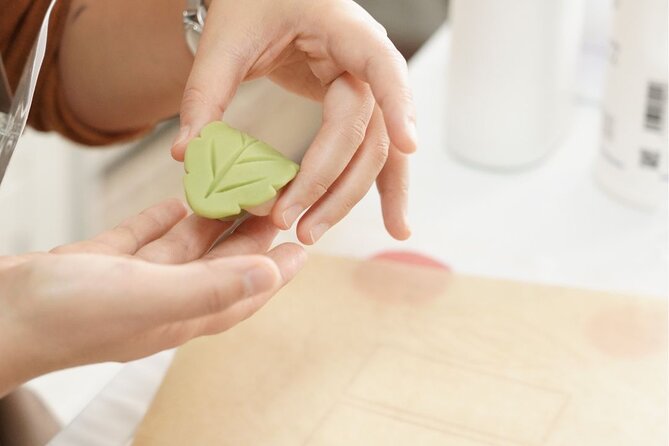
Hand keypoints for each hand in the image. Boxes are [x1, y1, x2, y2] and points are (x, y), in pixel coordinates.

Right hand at [0, 199, 305, 396]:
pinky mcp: (102, 264)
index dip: (276, 272)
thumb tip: (269, 274)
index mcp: (181, 314)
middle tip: (272, 201)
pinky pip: (145, 237)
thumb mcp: (146, 296)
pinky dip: (165, 219)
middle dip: (248, 234)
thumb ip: (210, 288)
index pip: (245, 292)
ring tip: (235, 190)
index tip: (302, 247)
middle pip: (220, 264)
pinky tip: (179, 201)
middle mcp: (162, 299)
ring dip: (210, 220)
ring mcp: (131, 281)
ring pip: (184, 247)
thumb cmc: (63, 316)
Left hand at [172, 0, 414, 242]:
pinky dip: (380, 188)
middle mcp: (363, 62)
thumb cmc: (252, 3)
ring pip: (372, 152)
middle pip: (365, 132)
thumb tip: (187, 153)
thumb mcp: (226, 40)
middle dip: (332, 184)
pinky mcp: (354, 109)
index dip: (398, 104)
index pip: (381, 65)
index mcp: (342, 30)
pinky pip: (374, 152)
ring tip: (316, 235)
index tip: (408, 145)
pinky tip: (394, 223)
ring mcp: (364, 88)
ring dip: (348, 198)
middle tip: (297, 225)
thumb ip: (205, 94)